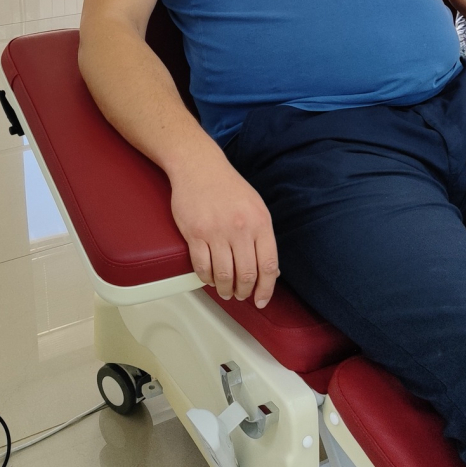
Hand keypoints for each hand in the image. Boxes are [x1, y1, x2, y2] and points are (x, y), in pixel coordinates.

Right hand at [170, 157, 279, 308]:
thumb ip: (263, 237)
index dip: (266, 289)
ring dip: (225, 289)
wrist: (199, 166)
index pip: (268, 265)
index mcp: (260, 222)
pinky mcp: (195, 233)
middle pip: (246, 275)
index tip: (262, 300)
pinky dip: (206, 279)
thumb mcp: (256, 207)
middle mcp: (240, 228)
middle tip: (240, 295)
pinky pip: (202, 266)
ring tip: (225, 291)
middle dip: (244, 292)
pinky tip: (209, 278)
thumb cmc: (228, 187)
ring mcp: (216, 231)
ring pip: (223, 275)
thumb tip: (270, 270)